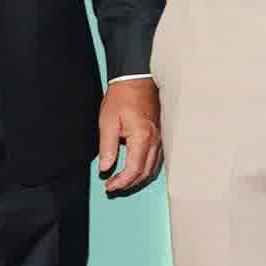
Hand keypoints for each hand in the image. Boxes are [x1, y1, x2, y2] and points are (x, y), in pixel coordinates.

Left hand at [92, 75, 161, 191]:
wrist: (136, 79)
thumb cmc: (122, 97)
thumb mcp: (108, 122)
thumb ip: (107, 147)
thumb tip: (105, 168)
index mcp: (142, 138)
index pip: (134, 170)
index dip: (121, 182)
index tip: (109, 186)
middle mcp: (155, 140)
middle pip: (145, 172)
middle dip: (129, 183)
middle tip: (113, 186)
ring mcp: (160, 138)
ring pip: (153, 167)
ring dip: (137, 177)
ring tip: (122, 180)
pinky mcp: (160, 135)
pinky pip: (156, 158)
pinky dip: (145, 168)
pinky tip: (134, 167)